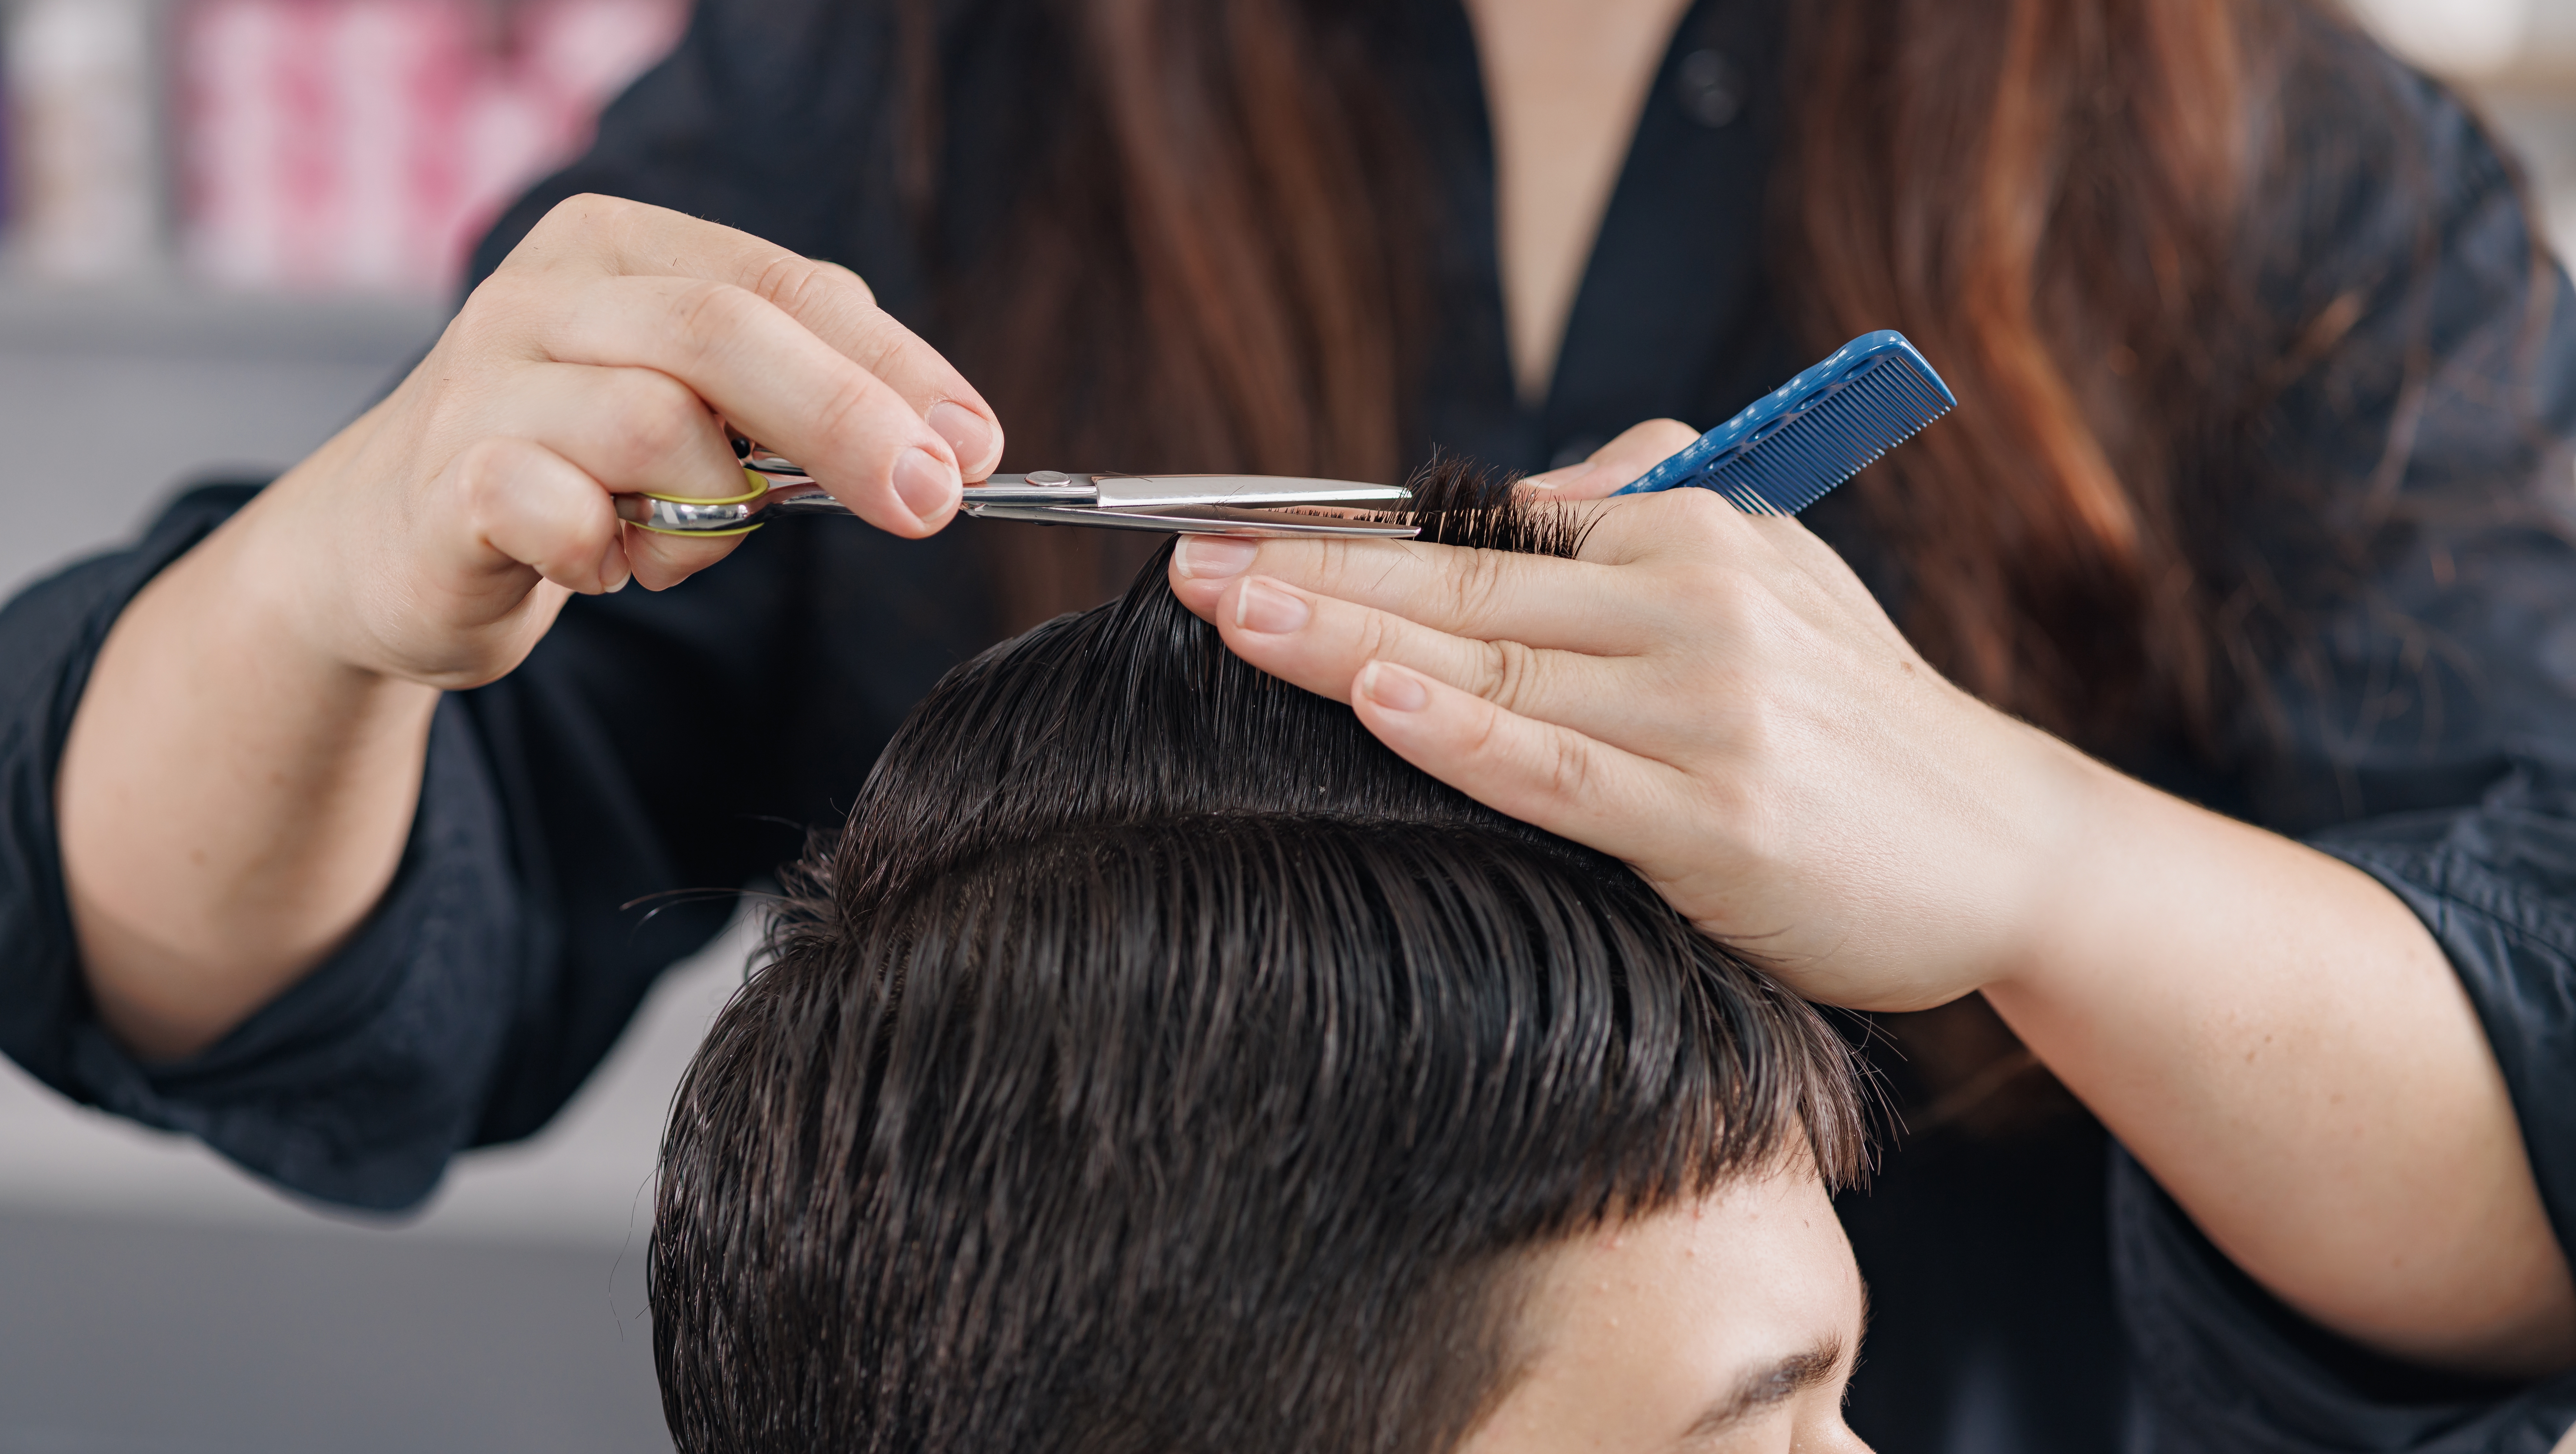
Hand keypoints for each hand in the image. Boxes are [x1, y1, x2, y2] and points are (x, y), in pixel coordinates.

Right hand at [238, 194, 1003, 689]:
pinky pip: (551, 507)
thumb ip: (798, 397)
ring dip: (709, 510)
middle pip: (729, 333)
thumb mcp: (699, 409)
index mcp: (622, 248)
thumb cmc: (574, 468)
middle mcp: (548, 292)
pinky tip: (595, 564)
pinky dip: (603, 551)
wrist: (389, 543)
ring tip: (678, 545)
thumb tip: (947, 441)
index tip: (977, 445)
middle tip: (931, 500)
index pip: (788, 286)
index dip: (894, 365)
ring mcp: (483, 379)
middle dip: (848, 418)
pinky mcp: (443, 481)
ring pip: (655, 423)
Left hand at [1173, 422, 2575, 1378]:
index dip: (1346, 527)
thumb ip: (1641, 521)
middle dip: (1314, 570)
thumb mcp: (1767, 578)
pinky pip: (1555, 765)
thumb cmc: (1855, 717)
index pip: (1482, 524)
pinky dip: (1459, 730)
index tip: (1232, 525)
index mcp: (1691, 532)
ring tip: (1234, 616)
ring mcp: (1706, 710)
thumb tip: (1513, 494)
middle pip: (1465, 582)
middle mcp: (1693, 602)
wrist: (2002, 845)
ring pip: (1488, 665)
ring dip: (1349, 639)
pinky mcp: (1716, 814)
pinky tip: (1374, 697)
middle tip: (1187, 562)